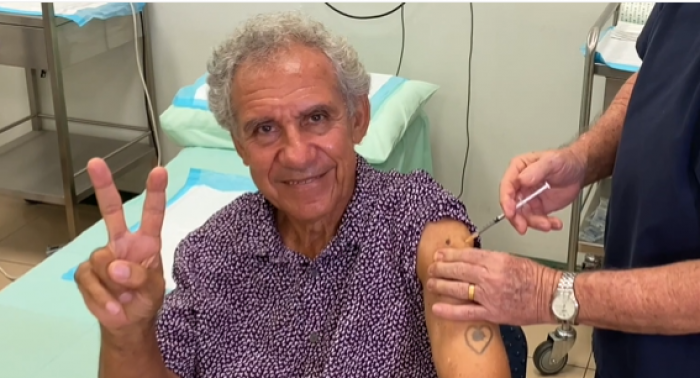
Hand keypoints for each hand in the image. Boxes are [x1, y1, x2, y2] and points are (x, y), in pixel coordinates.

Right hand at [75, 158, 167, 331]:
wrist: (127, 324)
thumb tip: (115, 266)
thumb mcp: (153, 289)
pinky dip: (101, 297)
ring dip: (114, 283)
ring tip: (124, 297)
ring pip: (102, 259)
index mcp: (146, 242)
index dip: (155, 193)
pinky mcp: (86, 272)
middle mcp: (122, 242)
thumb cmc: (145, 299)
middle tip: (95, 162)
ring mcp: (102, 256)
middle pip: (111, 210)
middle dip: (103, 185)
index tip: (159, 171)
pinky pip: (90, 279)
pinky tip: (112, 306)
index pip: (152, 214)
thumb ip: (140, 276)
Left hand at [426, 248, 560, 325]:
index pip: (466, 255)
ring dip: (441, 285)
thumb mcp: (511, 259)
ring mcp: (490, 295)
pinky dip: (450, 311)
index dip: (449, 254)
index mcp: (496, 260)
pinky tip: (437, 308)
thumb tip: (470, 260)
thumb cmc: (536, 277)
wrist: (551, 296)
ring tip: (430, 284)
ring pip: (458, 288)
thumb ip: (490, 260)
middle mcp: (490, 276)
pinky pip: (466, 312)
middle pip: (458, 270)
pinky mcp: (492, 313)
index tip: (439, 254)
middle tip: (431, 268)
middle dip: (441, 268)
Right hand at [500, 148, 585, 234]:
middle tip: (523, 226)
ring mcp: (528, 198)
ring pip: (524, 216)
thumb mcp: (551, 161)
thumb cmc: (564, 161)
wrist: (579, 171)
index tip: (511, 212)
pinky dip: (546, 224)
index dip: (506, 201)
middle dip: (517, 218)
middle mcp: (520, 186)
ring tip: (548, 224)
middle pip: (511, 205)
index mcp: (518, 170)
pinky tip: (555, 223)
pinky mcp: (538, 208)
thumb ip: (536, 170)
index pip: (506, 187)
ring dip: (535, 223)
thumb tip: (522, 180)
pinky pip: (536, 220)